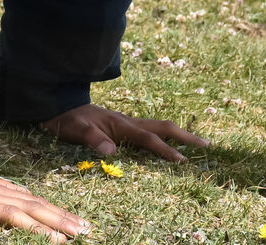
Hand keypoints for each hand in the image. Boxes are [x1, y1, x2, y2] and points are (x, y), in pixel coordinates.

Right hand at [0, 160, 89, 242]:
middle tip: (83, 232)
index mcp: (2, 190)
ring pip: (13, 214)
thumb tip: (31, 204)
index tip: (83, 225)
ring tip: (58, 241)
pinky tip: (6, 242)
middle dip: (59, 220)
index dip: (61, 213)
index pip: (37, 202)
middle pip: (32, 207)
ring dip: (37, 228)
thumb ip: (6, 197)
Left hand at [42, 103, 208, 161]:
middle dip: (186, 136)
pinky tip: (168, 140)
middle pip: (163, 127)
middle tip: (208, 146)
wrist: (58, 103)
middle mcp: (128, 121)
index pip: (149, 139)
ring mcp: (126, 121)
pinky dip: (165, 135)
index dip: (166, 150)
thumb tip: (111, 150)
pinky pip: (149, 129)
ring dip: (178, 134)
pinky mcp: (122, 124)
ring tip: (197, 143)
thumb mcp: (75, 129)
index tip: (184, 161)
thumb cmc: (66, 118)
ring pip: (158, 126)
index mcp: (121, 124)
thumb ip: (91, 138)